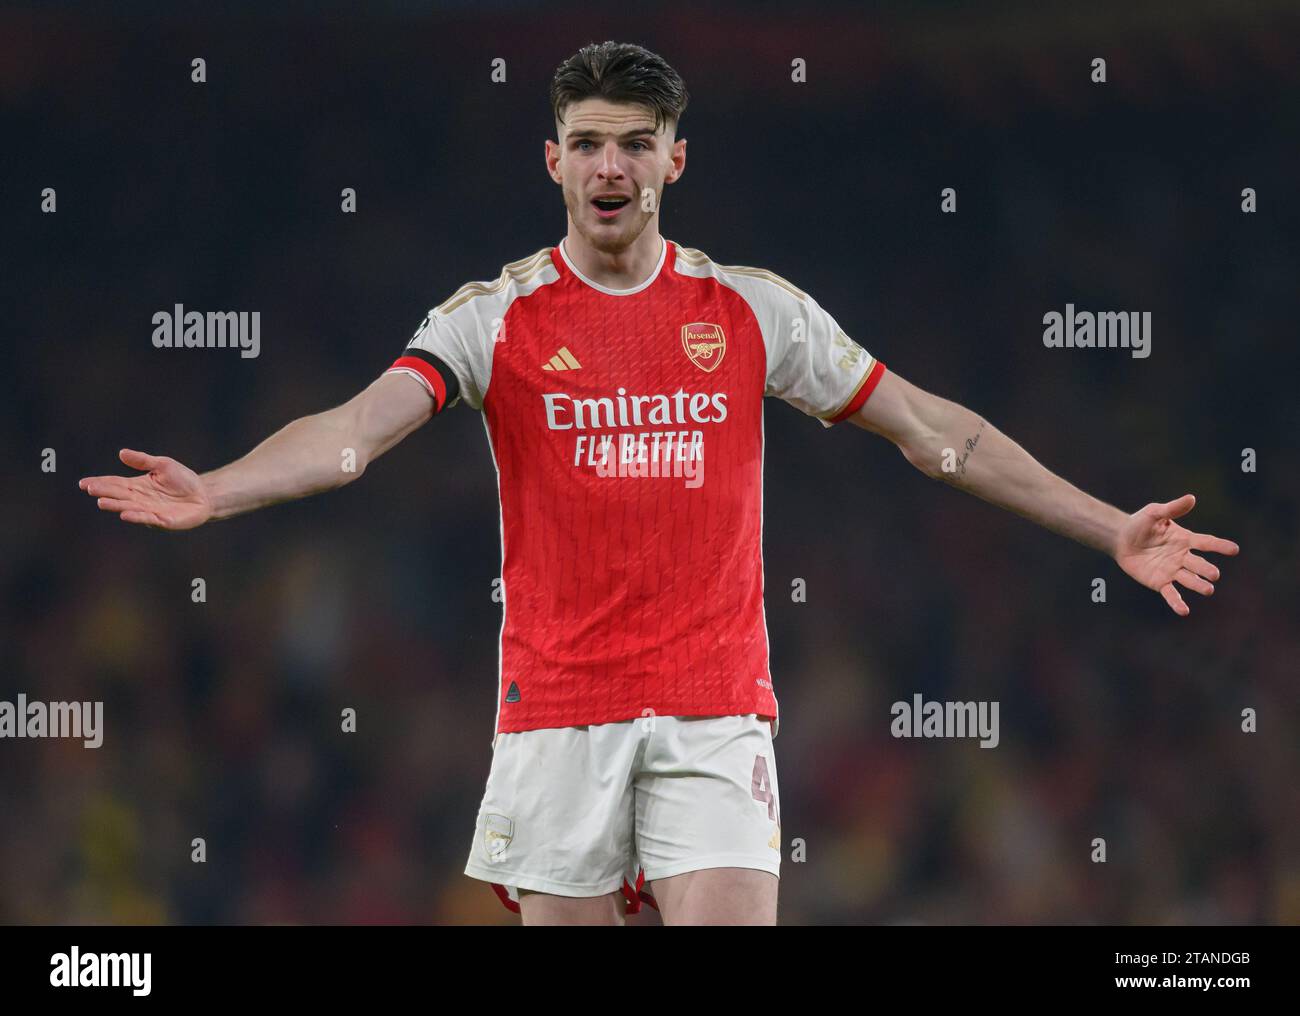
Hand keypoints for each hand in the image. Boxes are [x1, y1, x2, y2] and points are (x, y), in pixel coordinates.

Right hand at [79, 449, 212, 529]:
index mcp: (137, 486)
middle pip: (119, 496)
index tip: (83, 483)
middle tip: (91, 489)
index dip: (100, 483)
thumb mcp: (162, 465)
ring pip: (130, 508)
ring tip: (102, 502)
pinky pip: (149, 518)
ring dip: (116, 506)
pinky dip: (137, 516)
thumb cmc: (182, 480)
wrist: (204, 495)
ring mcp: (150, 511)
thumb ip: (143, 461)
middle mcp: (140, 500)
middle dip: (105, 493)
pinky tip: (126, 514)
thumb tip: (121, 452)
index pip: (115, 484)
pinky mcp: (164, 520)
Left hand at [1114, 494, 1238, 615]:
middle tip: (1214, 574)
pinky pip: (1171, 593)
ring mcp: (1172, 571)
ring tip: (1208, 589)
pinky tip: (1184, 611)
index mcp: (1185, 540)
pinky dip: (1177, 602)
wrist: (1120, 539)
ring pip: (1189, 580)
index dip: (1220, 546)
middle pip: (1199, 564)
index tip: (1234, 550)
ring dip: (1199, 585)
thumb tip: (1192, 498)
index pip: (1207, 543)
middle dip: (1207, 570)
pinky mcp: (1160, 582)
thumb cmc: (1139, 524)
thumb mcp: (1155, 513)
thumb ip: (1173, 508)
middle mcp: (1182, 557)